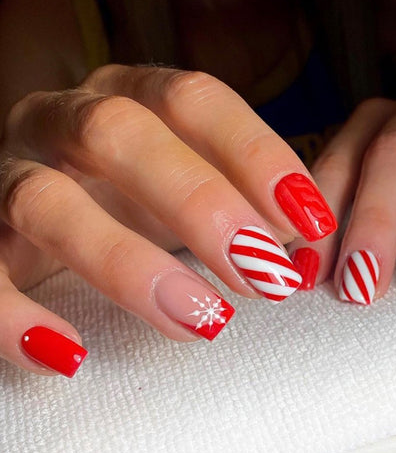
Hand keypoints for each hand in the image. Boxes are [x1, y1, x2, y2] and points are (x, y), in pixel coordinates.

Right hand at [0, 64, 335, 376]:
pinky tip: (70, 355)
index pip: (192, 100)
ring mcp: (10, 174)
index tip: (309, 218)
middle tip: (265, 273)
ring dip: (129, 265)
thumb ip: (244, 203)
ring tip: (204, 321)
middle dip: (200, 204)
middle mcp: (62, 120)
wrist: (44, 215)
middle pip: (119, 134)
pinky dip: (15, 317)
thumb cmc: (135, 197)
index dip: (254, 153)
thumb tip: (302, 238)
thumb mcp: (191, 190)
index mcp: (127, 97)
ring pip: (47, 202)